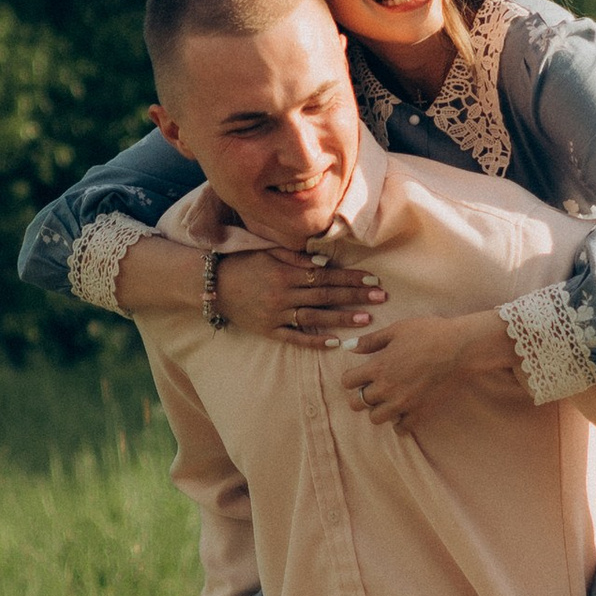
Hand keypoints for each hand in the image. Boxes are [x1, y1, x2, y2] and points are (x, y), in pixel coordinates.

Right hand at [214, 244, 386, 340]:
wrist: (213, 286)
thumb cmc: (244, 264)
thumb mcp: (268, 253)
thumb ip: (297, 258)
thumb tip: (325, 263)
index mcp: (286, 273)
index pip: (326, 276)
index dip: (351, 278)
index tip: (373, 280)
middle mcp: (283, 294)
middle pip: (326, 295)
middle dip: (355, 296)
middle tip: (381, 297)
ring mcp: (276, 314)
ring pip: (315, 317)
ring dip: (342, 318)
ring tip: (366, 319)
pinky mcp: (269, 330)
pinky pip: (295, 337)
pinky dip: (315, 340)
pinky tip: (335, 342)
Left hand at [338, 309, 518, 428]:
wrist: (460, 349)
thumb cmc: (429, 334)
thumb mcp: (396, 330)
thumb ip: (370, 341)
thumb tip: (348, 347)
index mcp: (378, 367)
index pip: (348, 382)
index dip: (351, 378)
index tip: (359, 375)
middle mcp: (386, 388)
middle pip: (357, 404)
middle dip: (359, 396)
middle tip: (370, 389)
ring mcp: (403, 403)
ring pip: (375, 418)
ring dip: (377, 410)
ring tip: (387, 400)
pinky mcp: (420, 412)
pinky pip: (401, 428)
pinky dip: (398, 422)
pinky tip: (403, 410)